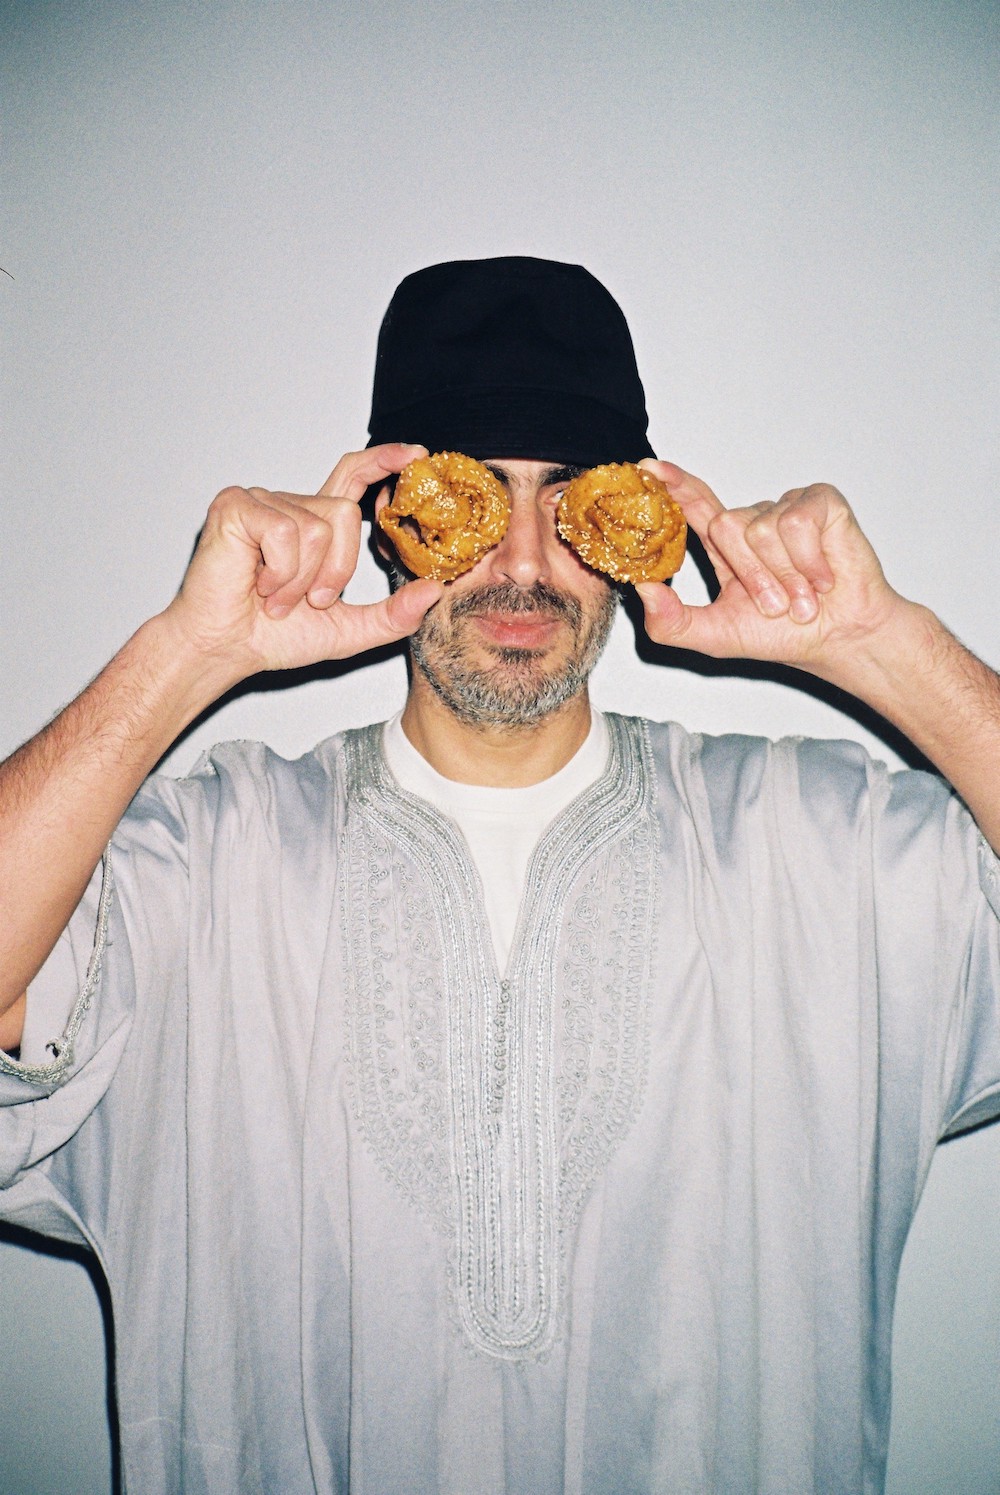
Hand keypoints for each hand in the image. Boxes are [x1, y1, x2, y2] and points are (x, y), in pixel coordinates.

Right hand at [162, 443, 442, 682]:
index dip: (384, 461)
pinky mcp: (238, 506)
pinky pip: (286, 533)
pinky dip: (280, 571)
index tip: (415, 455)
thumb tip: (434, 591)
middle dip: (335, 570)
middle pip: (346, 513)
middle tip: (305, 600)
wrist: (224, 649)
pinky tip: (258, 584)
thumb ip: (393, 615)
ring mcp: (263, 501)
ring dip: (301, 579)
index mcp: (315, 526)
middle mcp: (291, 506)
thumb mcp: (349, 630)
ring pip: (318, 528)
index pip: (354, 477)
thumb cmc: (273, 637)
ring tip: (275, 597)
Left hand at [634, 461, 904, 682]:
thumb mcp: (716, 636)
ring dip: (785, 576)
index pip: (693, 504)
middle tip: (777, 605)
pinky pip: (796, 522)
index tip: (648, 469)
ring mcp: (786, 507)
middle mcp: (753, 519)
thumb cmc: (783, 636)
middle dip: (753, 576)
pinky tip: (824, 578)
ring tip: (804, 597)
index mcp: (725, 544)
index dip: (672, 484)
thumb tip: (642, 589)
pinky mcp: (820, 502)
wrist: (841, 638)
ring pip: (761, 529)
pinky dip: (809, 561)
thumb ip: (672, 622)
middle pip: (726, 526)